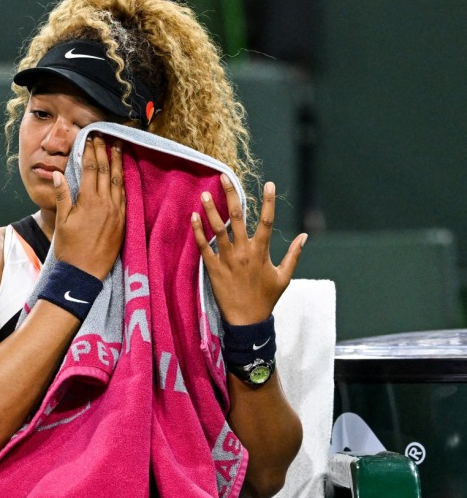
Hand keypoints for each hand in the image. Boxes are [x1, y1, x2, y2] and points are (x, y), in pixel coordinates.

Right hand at [52, 134, 125, 279]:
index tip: (92, 137)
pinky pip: (125, 196)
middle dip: (105, 151)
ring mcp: (117, 212)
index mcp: (89, 201)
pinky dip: (124, 182)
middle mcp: (105, 204)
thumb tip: (57, 173)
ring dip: (118, 163)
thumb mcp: (61, 221)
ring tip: (119, 148)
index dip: (91, 151)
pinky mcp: (123, 222)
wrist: (84, 273)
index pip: (91, 169)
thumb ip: (62, 195)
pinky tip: (123, 175)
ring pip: (119, 181)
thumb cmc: (69, 248)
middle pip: (106, 171)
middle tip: (106, 136)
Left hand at [191, 176, 306, 324]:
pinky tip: (193, 217)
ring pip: (218, 229)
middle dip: (231, 195)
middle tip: (224, 177)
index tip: (268, 184)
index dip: (269, 202)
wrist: (247, 321)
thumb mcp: (284, 277)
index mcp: (261, 251)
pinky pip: (204, 246)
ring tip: (204, 193)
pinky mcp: (213, 267)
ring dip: (211, 210)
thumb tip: (304, 236)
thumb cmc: (266, 298)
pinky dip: (198, 232)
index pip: (267, 221)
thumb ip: (294, 255)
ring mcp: (227, 258)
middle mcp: (243, 251)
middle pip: (238, 217)